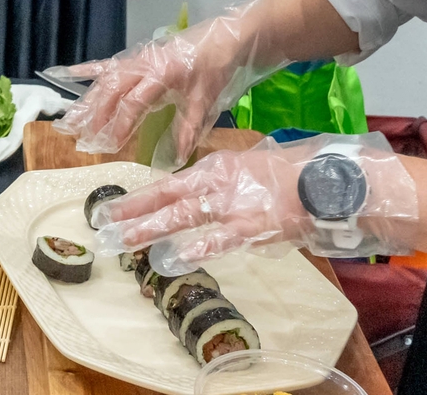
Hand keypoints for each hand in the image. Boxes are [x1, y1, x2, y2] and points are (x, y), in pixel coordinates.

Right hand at [52, 0, 285, 168]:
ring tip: (70, 121)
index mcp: (162, 74)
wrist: (224, 38)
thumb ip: (188, 128)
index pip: (134, 102)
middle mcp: (144, 64)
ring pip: (106, 80)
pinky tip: (65, 73)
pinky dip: (88, 70)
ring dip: (88, 100)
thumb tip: (177, 158)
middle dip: (97, 115)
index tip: (111, 145)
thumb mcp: (205, 100)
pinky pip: (108, 63)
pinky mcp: (138, 57)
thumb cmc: (216, 68)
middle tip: (84, 139)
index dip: (121, 124)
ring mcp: (138, 59)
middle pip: (112, 90)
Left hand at [94, 133, 418, 273]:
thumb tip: (195, 199)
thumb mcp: (247, 168)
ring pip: (183, 217)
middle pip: (167, 199)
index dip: (140, 197)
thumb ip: (219, 184)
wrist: (322, 180)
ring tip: (124, 242)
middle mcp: (217, 183)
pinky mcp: (250, 226)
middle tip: (104, 226)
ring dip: (150, 230)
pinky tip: (172, 258)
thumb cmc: (288, 175)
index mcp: (216, 168)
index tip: (114, 208)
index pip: (168, 184)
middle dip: (133, 213)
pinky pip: (218, 239)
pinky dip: (194, 249)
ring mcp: (232, 205)